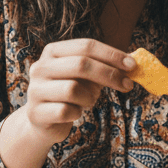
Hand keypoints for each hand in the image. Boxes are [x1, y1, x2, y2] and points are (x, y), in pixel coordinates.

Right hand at [0, 39, 135, 167]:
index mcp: (53, 51)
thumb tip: (133, 64)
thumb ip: (105, 67)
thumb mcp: (86, 76)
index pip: (86, 46)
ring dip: (89, 97)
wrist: (43, 121)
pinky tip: (74, 113)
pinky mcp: (35, 112)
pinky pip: (66, 111)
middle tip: (128, 85)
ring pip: (73, 89)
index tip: (132, 65)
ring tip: (88, 101)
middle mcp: (40, 67)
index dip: (111, 54)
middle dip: (109, 74)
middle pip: (80, 64)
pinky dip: (77, 113)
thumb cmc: (70, 93)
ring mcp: (35, 90)